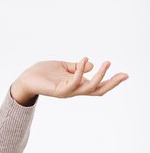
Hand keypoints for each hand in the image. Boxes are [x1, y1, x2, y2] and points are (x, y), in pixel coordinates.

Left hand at [12, 57, 128, 102]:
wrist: (26, 78)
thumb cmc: (43, 73)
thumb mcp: (63, 67)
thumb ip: (76, 67)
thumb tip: (91, 65)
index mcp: (77, 84)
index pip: (98, 86)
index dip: (112, 82)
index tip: (125, 74)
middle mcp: (74, 90)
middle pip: (98, 91)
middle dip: (112, 83)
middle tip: (123, 74)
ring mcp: (67, 92)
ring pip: (88, 88)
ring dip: (99, 76)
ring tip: (106, 63)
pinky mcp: (58, 91)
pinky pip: (72, 83)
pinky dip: (79, 72)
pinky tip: (84, 60)